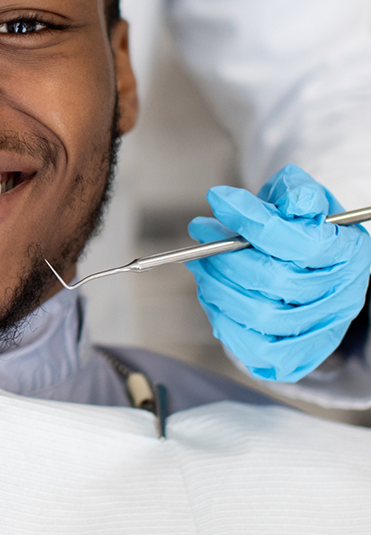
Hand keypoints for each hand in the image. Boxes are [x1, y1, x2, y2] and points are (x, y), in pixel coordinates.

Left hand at [185, 164, 370, 381]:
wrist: (310, 263)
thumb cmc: (302, 226)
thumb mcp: (305, 199)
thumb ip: (298, 193)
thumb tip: (294, 201)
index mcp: (348, 254)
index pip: (300, 241)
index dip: (252, 219)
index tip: (219, 199)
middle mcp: (340, 296)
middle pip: (274, 280)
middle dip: (225, 253)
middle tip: (200, 231)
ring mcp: (319, 329)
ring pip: (259, 315)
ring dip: (216, 284)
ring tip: (200, 260)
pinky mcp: (295, 355)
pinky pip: (253, 348)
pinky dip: (222, 319)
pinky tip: (210, 292)